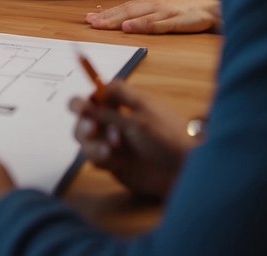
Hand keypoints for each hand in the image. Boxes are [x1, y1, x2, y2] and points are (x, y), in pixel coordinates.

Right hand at [70, 79, 195, 199]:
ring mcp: (115, 143)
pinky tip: (116, 162)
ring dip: (92, 143)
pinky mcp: (114, 163)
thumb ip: (107, 112)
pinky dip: (101, 159)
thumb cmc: (168, 138)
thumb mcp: (138, 120)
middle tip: (91, 129)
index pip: (98, 94)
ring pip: (86, 140)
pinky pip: (95, 159)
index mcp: (126, 104)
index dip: (87, 99)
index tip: (80, 107)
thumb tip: (81, 100)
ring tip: (108, 151)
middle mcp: (117, 122)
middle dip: (84, 123)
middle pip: (85, 117)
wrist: (186, 172)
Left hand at [86, 0, 220, 33]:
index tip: (88, 19)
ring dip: (118, 20)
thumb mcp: (165, 8)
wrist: (216, 5)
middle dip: (105, 17)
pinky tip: (130, 28)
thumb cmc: (190, 8)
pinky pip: (159, 24)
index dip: (106, 13)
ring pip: (138, 16)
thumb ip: (148, 13)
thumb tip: (126, 21)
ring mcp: (167, 11)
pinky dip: (142, 25)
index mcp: (151, 2)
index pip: (124, 7)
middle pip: (126, 10)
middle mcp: (155, 4)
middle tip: (88, 22)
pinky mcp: (179, 20)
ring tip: (101, 24)